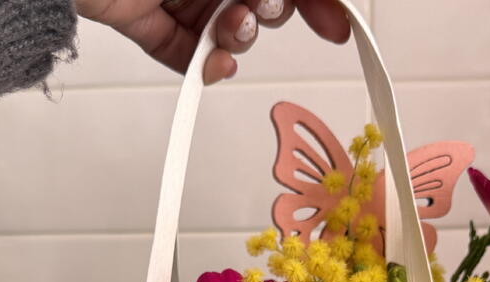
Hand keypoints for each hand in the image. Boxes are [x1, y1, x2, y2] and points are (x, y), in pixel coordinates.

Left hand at [75, 0, 350, 83]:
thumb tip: (317, 3)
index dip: (320, 1)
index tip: (337, 25)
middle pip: (266, 0)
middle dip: (271, 13)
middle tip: (259, 9)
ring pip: (232, 30)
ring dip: (240, 39)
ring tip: (227, 29)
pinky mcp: (153, 22)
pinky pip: (191, 56)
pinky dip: (207, 67)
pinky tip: (212, 65)